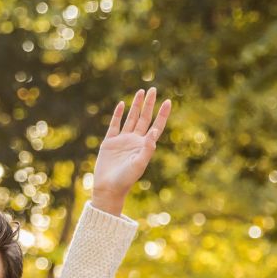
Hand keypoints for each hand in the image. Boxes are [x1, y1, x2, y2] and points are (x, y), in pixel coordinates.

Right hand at [90, 87, 171, 213]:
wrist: (108, 188)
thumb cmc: (125, 180)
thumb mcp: (139, 164)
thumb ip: (147, 148)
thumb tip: (154, 131)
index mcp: (144, 146)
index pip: (156, 126)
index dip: (162, 114)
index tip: (168, 101)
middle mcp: (135, 141)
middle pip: (144, 118)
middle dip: (148, 104)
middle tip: (152, 89)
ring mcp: (122, 140)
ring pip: (131, 118)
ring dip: (136, 105)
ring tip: (140, 92)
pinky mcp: (109, 142)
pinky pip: (115, 125)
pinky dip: (118, 114)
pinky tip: (122, 104)